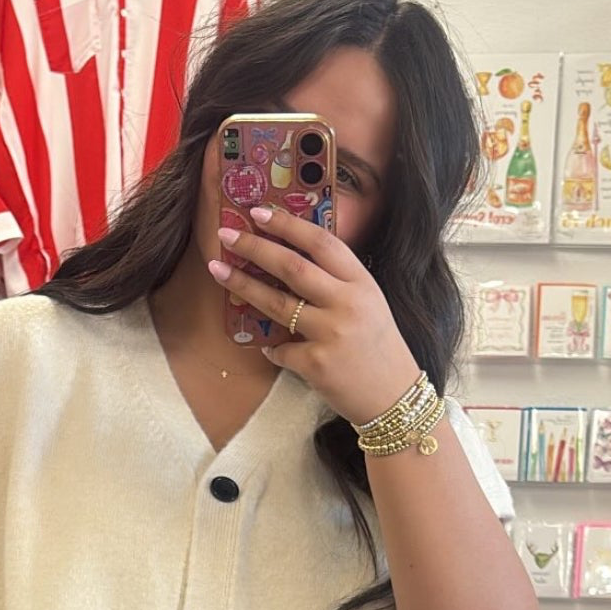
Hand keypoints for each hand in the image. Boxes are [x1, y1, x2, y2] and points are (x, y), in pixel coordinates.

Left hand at [209, 205, 420, 424]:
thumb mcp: (369, 303)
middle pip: (293, 267)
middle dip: (255, 247)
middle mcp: (348, 303)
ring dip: (242, 284)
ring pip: (277, 303)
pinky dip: (271, 348)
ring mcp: (332, 334)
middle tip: (226, 234)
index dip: (288, 225)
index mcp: (362, 283)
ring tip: (217, 270)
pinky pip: (280, 349)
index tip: (259, 213)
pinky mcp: (316, 364)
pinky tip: (269, 347)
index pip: (322, 243)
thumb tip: (290, 256)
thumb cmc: (378, 347)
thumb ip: (338, 282)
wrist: (393, 396)